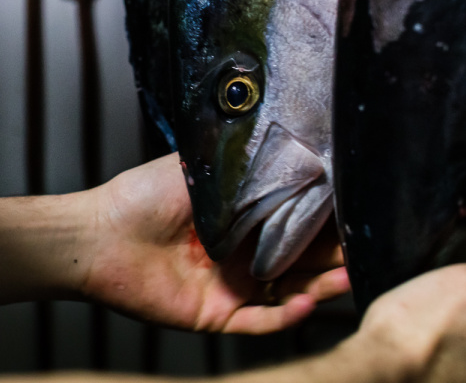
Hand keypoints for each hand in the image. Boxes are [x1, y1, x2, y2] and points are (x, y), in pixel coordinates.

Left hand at [77, 153, 349, 333]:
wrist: (99, 234)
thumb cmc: (143, 196)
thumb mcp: (203, 169)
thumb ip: (244, 166)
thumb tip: (288, 144)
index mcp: (243, 219)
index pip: (296, 222)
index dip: (326, 221)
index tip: (356, 212)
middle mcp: (243, 254)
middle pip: (301, 260)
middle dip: (335, 257)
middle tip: (366, 249)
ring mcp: (232, 286)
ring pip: (289, 293)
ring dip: (320, 288)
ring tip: (347, 277)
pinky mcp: (216, 314)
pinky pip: (258, 322)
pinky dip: (284, 317)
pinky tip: (304, 304)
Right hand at [340, 241, 465, 382]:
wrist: (375, 374)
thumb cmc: (422, 329)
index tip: (455, 283)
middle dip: (460, 315)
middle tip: (430, 301)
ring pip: (457, 349)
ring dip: (436, 335)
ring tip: (412, 323)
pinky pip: (434, 365)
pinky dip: (419, 352)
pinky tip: (402, 344)